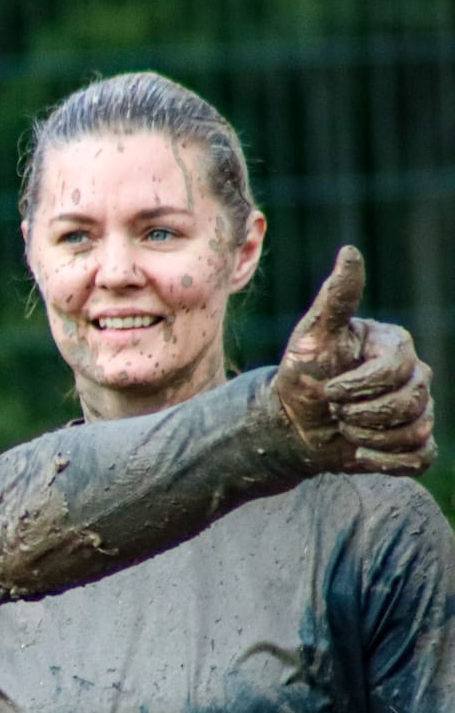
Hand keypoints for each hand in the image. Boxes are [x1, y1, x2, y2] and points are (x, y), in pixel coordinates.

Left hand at [276, 246, 435, 474]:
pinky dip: (386, 461)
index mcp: (396, 345)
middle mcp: (416, 374)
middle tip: (334, 408)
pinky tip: (359, 452)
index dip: (357, 386)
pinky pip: (420, 457)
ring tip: (343, 426)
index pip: (395, 370)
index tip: (328, 388)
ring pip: (415, 430)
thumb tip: (350, 251)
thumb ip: (336, 298)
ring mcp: (420, 409)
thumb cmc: (301, 372)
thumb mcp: (312, 335)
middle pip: (410, 402)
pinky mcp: (416, 442)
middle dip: (360, 412)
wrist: (291, 421)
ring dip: (368, 435)